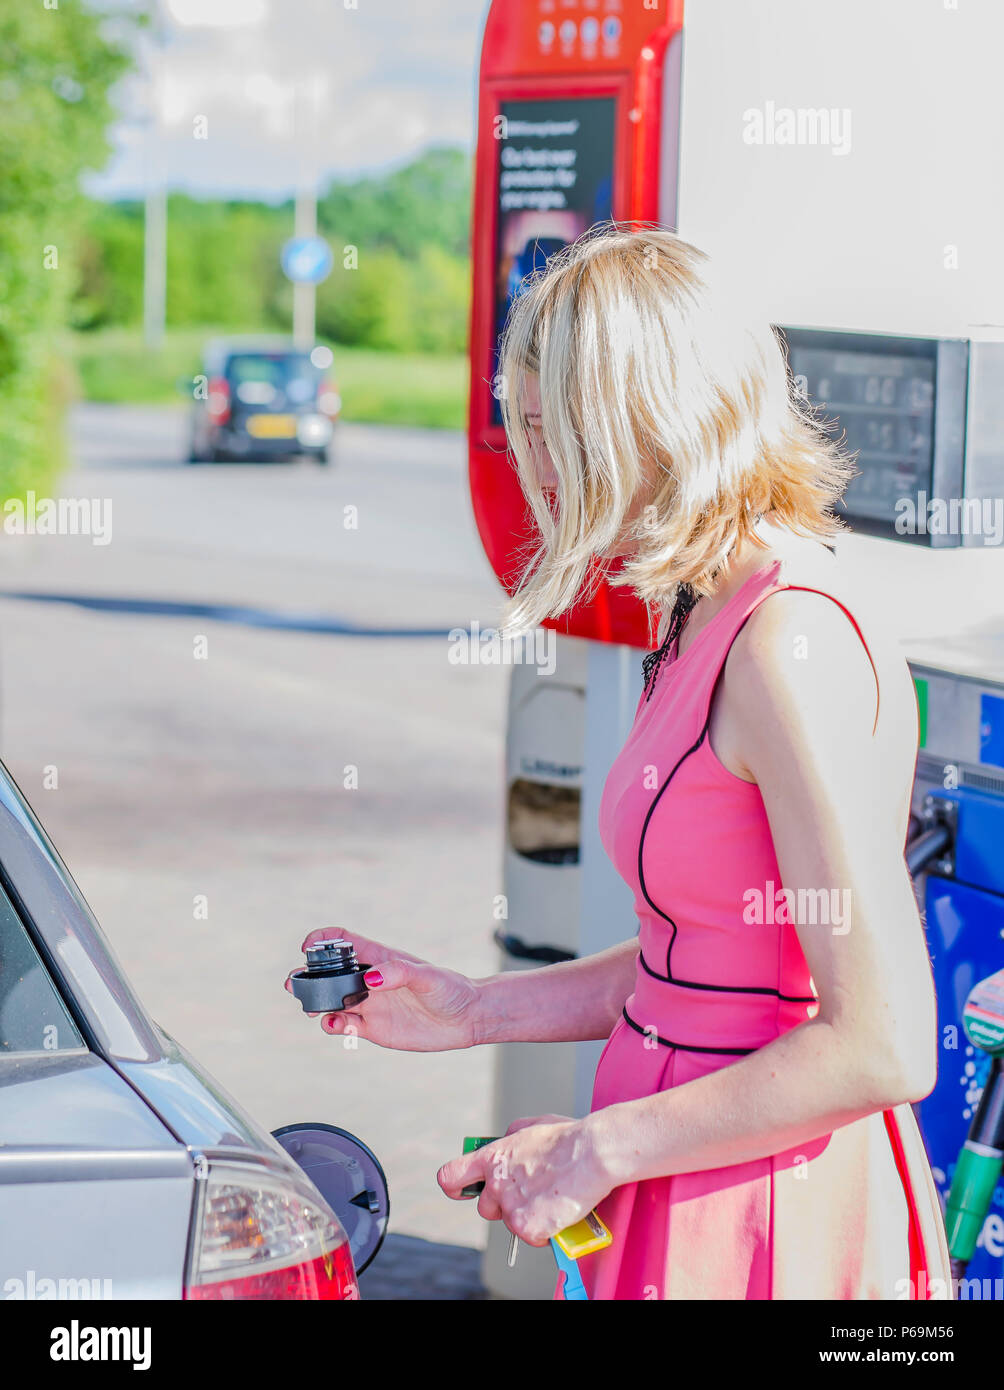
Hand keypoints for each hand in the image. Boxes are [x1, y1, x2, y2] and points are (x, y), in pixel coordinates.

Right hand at [284, 929, 480, 1052]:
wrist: (465, 1018)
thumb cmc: (450, 989)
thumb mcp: (428, 978)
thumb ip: (400, 974)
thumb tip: (371, 979)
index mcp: (381, 959)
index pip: (345, 941)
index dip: (323, 939)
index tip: (307, 947)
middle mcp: (370, 980)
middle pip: (330, 974)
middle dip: (309, 976)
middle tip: (295, 984)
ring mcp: (370, 1004)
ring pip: (332, 1001)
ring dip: (316, 1002)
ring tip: (311, 1008)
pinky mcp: (373, 1028)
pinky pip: (345, 1026)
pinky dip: (334, 1026)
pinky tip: (334, 1026)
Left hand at [437, 1115, 612, 1245]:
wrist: (592, 1153)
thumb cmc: (569, 1137)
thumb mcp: (532, 1126)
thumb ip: (511, 1138)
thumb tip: (505, 1144)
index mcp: (493, 1157)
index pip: (452, 1176)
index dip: (454, 1187)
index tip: (460, 1191)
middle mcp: (496, 1184)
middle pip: (485, 1208)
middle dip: (503, 1206)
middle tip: (530, 1197)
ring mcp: (510, 1208)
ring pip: (511, 1224)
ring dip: (528, 1219)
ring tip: (552, 1201)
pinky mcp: (527, 1228)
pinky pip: (532, 1238)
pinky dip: (546, 1232)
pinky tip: (559, 1215)